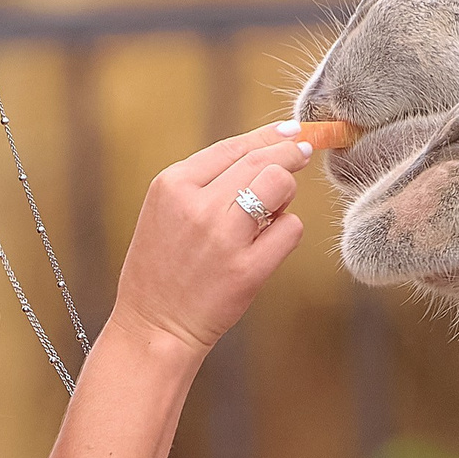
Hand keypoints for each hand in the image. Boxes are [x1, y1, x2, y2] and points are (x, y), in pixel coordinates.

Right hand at [108, 123, 311, 355]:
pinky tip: (267, 243)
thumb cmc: (163, 266)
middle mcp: (197, 205)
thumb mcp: (167, 210)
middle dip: (291, 154)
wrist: (154, 326)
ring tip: (273, 209)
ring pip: (280, 185)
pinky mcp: (246, 269)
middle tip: (305, 154)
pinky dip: (286, 232)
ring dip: (286, 192)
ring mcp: (223, 237)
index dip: (269, 136)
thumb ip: (205, 181)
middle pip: (262, 161)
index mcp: (173, 185)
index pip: (233, 147)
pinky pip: (290, 229)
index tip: (292, 132)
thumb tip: (264, 152)